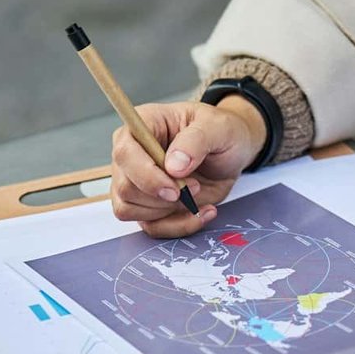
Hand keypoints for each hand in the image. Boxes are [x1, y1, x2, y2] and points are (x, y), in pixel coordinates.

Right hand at [109, 98, 266, 237]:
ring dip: (168, 212)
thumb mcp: (217, 127)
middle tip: (194, 187)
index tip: (174, 189)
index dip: (146, 175)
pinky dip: (178, 226)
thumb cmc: (219, 132)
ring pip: (130, 210)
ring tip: (197, 195)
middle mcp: (132, 156)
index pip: (125, 154)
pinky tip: (200, 213)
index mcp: (142, 126)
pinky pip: (151, 227)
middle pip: (124, 188)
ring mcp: (137, 183)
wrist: (230, 153)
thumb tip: (173, 165)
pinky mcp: (149, 205)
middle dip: (161, 198)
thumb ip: (195, 141)